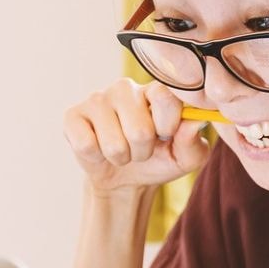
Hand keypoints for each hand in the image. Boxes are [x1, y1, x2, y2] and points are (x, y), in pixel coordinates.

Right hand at [63, 78, 209, 196]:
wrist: (126, 179)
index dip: (168, 125)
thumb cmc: (160, 160)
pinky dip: (97, 157)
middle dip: (143, 151)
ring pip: (114, 143)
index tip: (166, 136)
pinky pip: (87, 145)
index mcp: (156, 91)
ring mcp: (97, 99)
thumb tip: (195, 122)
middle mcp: (126, 88)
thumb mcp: (186, 158)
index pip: (165, 96)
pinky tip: (99, 149)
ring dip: (122, 157)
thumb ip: (193, 141)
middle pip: (139, 129)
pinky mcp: (73, 115)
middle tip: (141, 149)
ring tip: (123, 151)